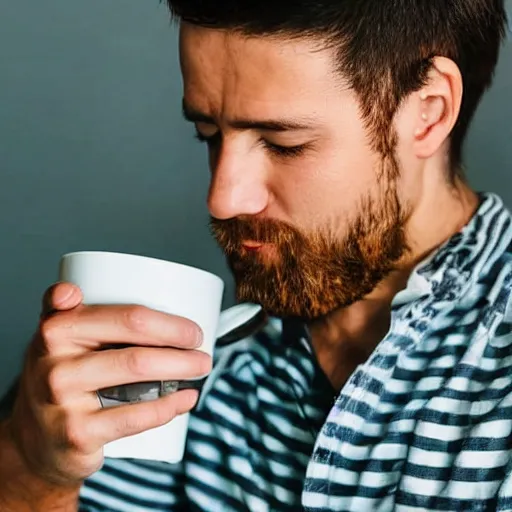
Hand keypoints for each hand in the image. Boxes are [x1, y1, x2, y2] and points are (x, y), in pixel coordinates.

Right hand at [7, 282, 210, 485]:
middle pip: (137, 345)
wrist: (34, 439)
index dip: (169, 322)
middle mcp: (54, 361)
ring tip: (201, 367)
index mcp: (56, 327)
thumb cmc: (61, 376)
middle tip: (202, 346)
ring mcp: (63, 400)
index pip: (126, 316)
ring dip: (183, 369)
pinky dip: (170, 406)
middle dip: (182, 344)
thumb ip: (67, 306)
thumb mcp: (58, 337)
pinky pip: (135, 417)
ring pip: (138, 374)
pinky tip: (187, 398)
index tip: (193, 329)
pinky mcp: (76, 434)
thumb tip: (74, 286)